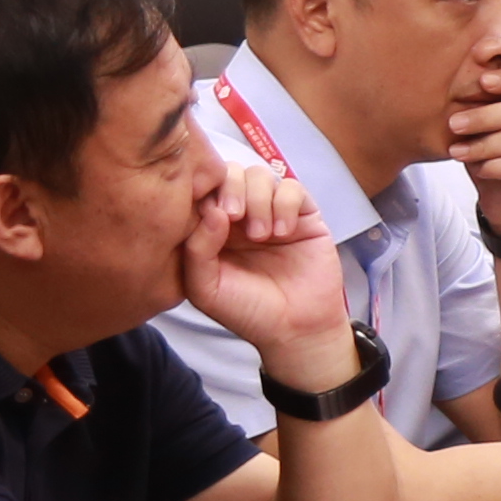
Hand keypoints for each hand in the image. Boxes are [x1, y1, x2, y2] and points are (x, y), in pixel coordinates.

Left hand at [183, 162, 356, 382]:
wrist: (295, 329)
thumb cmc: (247, 311)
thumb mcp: (205, 287)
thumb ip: (197, 249)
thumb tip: (212, 209)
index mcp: (211, 228)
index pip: (202, 189)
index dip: (204, 191)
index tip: (212, 215)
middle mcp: (240, 215)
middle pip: (230, 171)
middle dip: (231, 188)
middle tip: (234, 217)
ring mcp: (272, 212)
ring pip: (260, 175)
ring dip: (259, 201)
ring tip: (263, 236)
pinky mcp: (303, 215)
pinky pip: (292, 188)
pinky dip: (285, 205)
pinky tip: (283, 233)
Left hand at [450, 57, 500, 234]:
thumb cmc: (492, 159)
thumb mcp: (482, 130)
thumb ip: (478, 107)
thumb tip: (456, 82)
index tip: (481, 80)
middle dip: (484, 116)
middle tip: (453, 123)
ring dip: (483, 144)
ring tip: (457, 151)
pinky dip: (493, 166)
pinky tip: (478, 170)